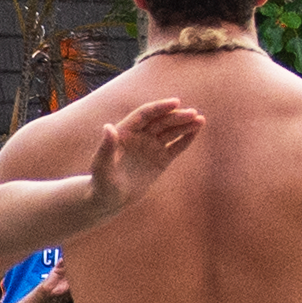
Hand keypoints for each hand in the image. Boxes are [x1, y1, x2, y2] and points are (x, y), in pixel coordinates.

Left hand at [69, 98, 204, 217]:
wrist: (110, 200)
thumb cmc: (100, 183)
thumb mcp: (101, 166)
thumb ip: (106, 147)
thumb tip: (108, 126)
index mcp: (125, 131)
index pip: (145, 114)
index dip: (160, 107)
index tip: (175, 102)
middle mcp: (140, 136)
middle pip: (161, 121)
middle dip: (177, 117)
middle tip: (193, 114)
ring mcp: (151, 147)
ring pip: (170, 132)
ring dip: (185, 125)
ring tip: (201, 120)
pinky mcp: (161, 159)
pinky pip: (176, 147)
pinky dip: (186, 139)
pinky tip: (197, 130)